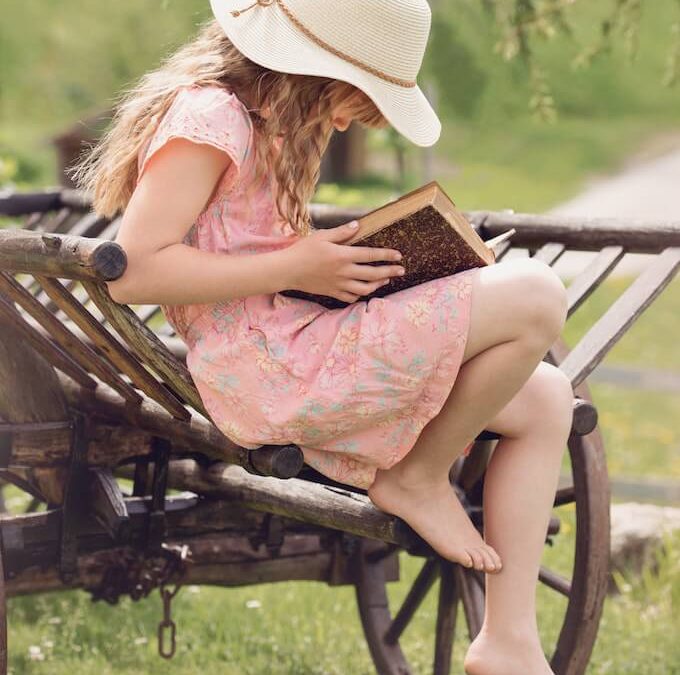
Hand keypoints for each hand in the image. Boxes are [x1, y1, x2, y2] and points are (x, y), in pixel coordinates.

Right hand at [282, 220, 404, 302]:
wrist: (287, 270)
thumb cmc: (303, 250)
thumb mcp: (322, 236)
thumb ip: (342, 232)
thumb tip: (358, 225)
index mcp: (343, 256)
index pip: (371, 256)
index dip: (387, 256)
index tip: (399, 256)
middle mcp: (344, 272)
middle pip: (373, 274)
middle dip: (390, 272)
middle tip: (401, 270)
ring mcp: (339, 285)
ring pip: (364, 289)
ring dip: (378, 285)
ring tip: (385, 280)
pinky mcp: (332, 293)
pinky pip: (350, 297)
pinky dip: (360, 295)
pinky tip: (364, 290)